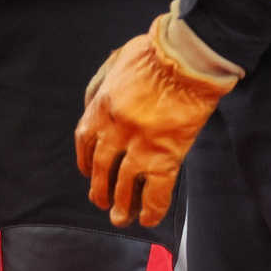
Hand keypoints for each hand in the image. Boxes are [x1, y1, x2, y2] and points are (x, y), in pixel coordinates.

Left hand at [74, 9, 239, 227]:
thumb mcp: (116, 59)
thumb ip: (102, 81)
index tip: (88, 173)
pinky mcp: (166, 156)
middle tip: (103, 203)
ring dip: (121, 205)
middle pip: (100, 170)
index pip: (85, 143)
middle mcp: (113, 133)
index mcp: (99, 109)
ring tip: (122, 219)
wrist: (186, 57)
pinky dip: (152, 208)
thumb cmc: (155, 51)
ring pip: (124, 186)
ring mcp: (138, 147)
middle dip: (100, 190)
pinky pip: (156, 191)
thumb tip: (94, 99)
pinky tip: (150, 219)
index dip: (85, 162)